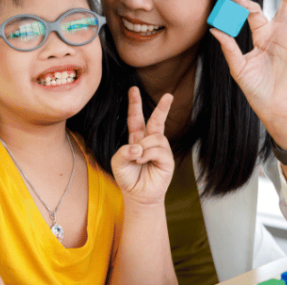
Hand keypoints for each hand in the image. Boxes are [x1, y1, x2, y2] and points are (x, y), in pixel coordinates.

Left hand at [111, 87, 174, 205]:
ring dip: (144, 146)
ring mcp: (160, 150)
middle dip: (163, 108)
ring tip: (138, 159)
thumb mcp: (117, 162)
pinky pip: (159, 150)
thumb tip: (138, 146)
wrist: (137, 196)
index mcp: (137, 139)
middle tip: (169, 95)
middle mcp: (150, 142)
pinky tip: (143, 161)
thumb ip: (123, 151)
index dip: (135, 104)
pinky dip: (148, 154)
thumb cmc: (127, 178)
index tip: (133, 90)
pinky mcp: (167, 160)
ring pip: (155, 137)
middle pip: (156, 120)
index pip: (136, 118)